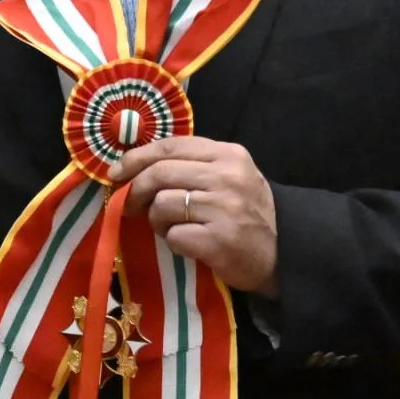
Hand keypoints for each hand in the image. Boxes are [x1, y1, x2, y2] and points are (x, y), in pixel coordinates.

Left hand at [115, 134, 278, 296]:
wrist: (283, 252)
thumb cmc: (247, 212)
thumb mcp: (228, 176)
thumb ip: (190, 165)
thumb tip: (134, 168)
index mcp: (228, 154)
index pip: (170, 146)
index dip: (136, 158)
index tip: (116, 173)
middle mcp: (226, 176)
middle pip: (159, 173)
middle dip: (135, 191)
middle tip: (129, 206)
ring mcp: (223, 208)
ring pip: (162, 204)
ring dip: (157, 220)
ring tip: (172, 227)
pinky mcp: (218, 240)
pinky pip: (173, 235)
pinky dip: (173, 241)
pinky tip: (188, 243)